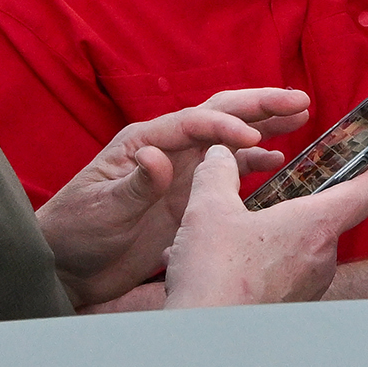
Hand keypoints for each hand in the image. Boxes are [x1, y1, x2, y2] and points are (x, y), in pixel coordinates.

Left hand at [36, 88, 306, 304]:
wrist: (67, 266)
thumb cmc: (76, 231)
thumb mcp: (102, 208)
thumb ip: (134, 183)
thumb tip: (157, 156)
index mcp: (144, 142)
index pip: (194, 122)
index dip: (227, 126)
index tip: (257, 139)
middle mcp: (166, 149)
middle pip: (218, 117)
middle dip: (259, 106)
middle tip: (300, 101)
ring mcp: (179, 173)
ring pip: (228, 141)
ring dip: (263, 127)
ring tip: (299, 118)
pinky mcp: (186, 198)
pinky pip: (225, 173)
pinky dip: (252, 164)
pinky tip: (276, 162)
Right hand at [162, 148, 367, 309]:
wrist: (206, 343)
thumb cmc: (216, 277)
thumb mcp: (208, 211)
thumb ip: (217, 174)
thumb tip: (219, 156)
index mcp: (315, 227)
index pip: (365, 190)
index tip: (367, 156)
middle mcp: (322, 259)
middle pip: (330, 217)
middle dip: (305, 198)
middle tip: (283, 183)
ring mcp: (311, 286)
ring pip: (304, 246)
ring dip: (277, 231)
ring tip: (235, 226)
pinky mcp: (293, 306)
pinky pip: (287, 272)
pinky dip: (264, 259)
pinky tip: (226, 260)